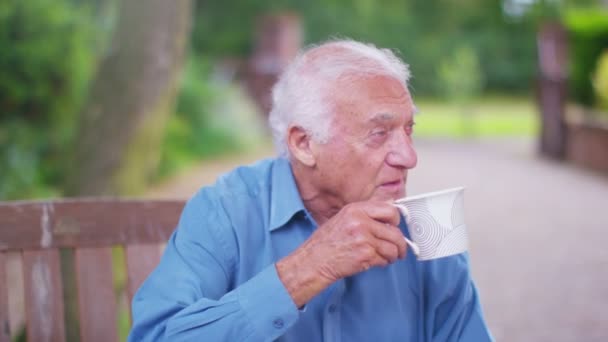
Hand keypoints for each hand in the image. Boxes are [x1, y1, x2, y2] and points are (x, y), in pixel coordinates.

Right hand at [276, 201, 406, 306]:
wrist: (314, 261)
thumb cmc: (326, 243)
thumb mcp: (344, 219)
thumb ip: (365, 214)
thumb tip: (391, 209)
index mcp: (355, 210)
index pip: (389, 210)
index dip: (396, 220)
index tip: (396, 227)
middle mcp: (360, 221)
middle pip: (395, 231)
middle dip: (400, 243)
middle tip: (400, 248)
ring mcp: (363, 238)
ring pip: (393, 247)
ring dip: (392, 255)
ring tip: (386, 257)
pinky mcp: (365, 255)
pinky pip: (384, 259)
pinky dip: (383, 263)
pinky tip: (374, 262)